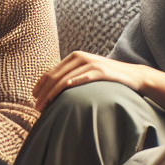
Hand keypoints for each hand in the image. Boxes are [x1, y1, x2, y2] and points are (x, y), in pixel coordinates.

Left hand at [32, 52, 146, 112]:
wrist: (131, 75)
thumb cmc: (106, 77)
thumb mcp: (86, 72)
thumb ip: (72, 75)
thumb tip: (54, 89)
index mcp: (74, 57)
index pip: (51, 71)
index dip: (40, 85)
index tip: (33, 97)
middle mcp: (80, 57)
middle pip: (55, 76)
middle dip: (43, 93)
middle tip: (36, 107)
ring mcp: (90, 63)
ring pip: (65, 79)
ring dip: (52, 94)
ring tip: (45, 106)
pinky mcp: (101, 71)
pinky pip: (83, 77)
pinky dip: (72, 83)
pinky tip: (64, 91)